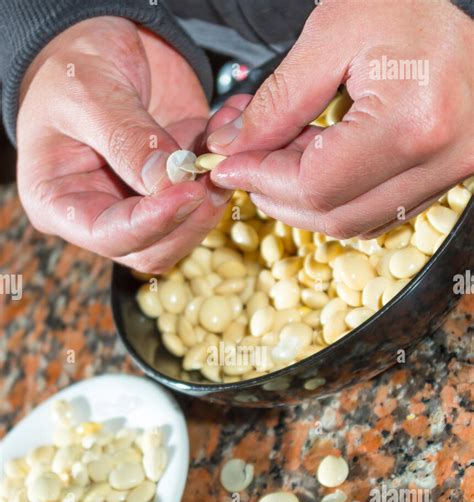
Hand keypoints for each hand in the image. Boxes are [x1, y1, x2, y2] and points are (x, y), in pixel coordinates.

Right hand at [17, 18, 229, 271]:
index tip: (188, 193)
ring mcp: (141, 203)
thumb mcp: (90, 92)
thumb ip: (127, 140)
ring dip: (213, 196)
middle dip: (189, 217)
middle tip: (213, 173)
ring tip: (224, 144)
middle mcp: (100, 212)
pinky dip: (226, 166)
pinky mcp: (175, 187)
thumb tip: (168, 183)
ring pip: (185, 230)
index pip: (107, 235)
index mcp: (60, 201)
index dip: (151, 223)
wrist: (105, 36)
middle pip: (152, 247)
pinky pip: (207, 195)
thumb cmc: (74, 60)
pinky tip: (229, 125)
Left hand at [208, 0, 473, 237]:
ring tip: (283, 152)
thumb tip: (233, 149)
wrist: (462, 2)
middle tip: (247, 162)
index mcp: (414, 120)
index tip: (228, 164)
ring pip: (355, 221)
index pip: (318, 185)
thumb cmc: (405, 1)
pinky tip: (319, 160)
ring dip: (306, 199)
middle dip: (278, 195)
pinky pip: (379, 211)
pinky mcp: (448, 175)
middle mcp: (442, 158)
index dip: (262, 179)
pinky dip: (338, 197)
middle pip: (335, 215)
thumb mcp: (332, 33)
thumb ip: (278, 101)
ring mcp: (451, 171)